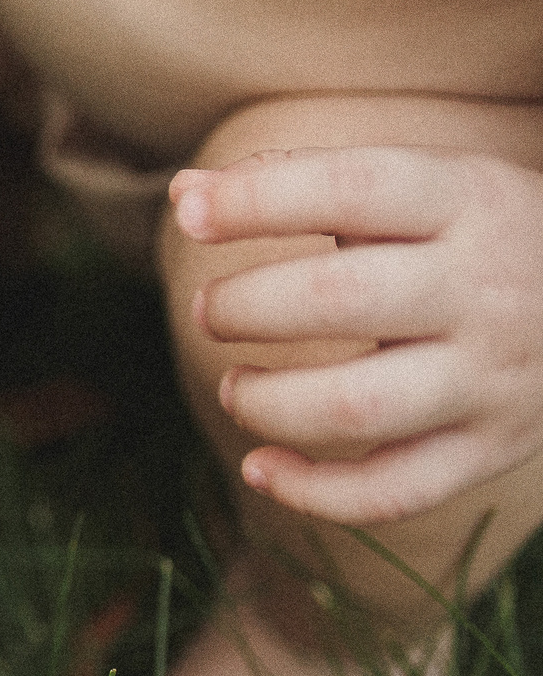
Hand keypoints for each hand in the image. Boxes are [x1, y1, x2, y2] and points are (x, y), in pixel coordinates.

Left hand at [174, 145, 542, 525]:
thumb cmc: (472, 233)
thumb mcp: (416, 184)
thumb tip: (185, 192)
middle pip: (340, 300)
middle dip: (247, 306)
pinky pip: (396, 491)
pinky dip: (315, 494)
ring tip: (235, 386)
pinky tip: (260, 466)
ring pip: (359, 407)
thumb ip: (299, 181)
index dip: (256, 200)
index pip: (349, 187)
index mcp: (464, 202)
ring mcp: (491, 379)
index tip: (191, 214)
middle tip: (210, 310)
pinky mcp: (491, 449)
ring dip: (269, 403)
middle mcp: (483, 291)